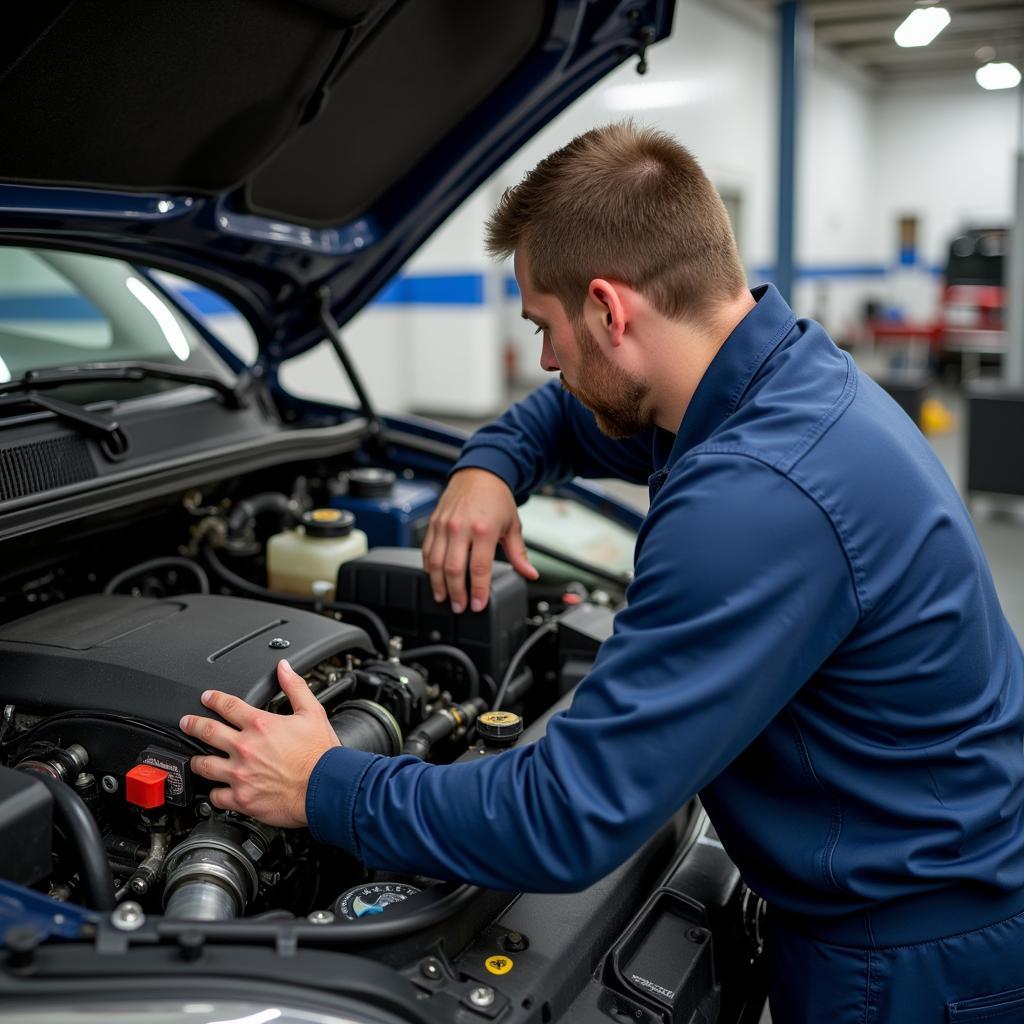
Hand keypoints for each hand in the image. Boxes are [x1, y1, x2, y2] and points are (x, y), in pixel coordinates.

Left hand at [180, 659, 339, 827]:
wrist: (325, 788)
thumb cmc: (321, 754)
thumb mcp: (312, 712)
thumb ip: (295, 687)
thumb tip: (284, 668)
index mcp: (260, 725)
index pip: (228, 705)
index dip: (214, 699)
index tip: (207, 698)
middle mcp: (245, 748)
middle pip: (207, 731)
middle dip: (193, 724)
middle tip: (186, 722)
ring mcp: (240, 774)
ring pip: (204, 765)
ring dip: (197, 760)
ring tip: (195, 758)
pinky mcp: (241, 798)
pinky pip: (215, 796)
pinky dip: (214, 792)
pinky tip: (216, 790)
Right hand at [423, 468, 537, 612]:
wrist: (479, 474)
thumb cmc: (496, 498)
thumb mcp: (513, 525)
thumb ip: (519, 554)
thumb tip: (530, 573)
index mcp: (483, 530)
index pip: (479, 568)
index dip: (478, 591)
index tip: (478, 605)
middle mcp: (461, 528)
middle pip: (453, 569)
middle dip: (456, 593)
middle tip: (460, 607)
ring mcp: (444, 525)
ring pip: (435, 562)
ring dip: (438, 584)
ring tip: (444, 598)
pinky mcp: (433, 523)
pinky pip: (426, 550)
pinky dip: (428, 567)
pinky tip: (434, 578)